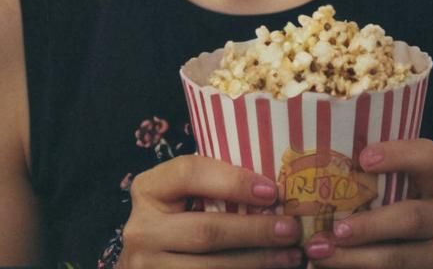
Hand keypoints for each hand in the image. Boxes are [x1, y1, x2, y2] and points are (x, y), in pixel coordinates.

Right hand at [118, 154, 303, 267]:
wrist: (149, 258)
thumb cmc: (176, 215)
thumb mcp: (183, 193)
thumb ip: (214, 186)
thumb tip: (273, 190)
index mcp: (148, 189)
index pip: (190, 173)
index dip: (233, 181)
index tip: (272, 191)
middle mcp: (141, 230)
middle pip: (206, 231)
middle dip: (255, 231)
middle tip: (291, 229)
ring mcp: (147, 267)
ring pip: (211, 268)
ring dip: (257, 262)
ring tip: (291, 255)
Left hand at [302, 140, 432, 267]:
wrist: (421, 258)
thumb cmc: (393, 214)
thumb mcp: (393, 195)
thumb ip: (369, 184)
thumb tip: (310, 168)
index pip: (428, 157)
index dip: (398, 155)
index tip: (364, 159)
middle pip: (413, 217)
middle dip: (370, 226)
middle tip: (335, 230)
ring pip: (401, 258)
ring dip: (356, 259)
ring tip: (321, 254)